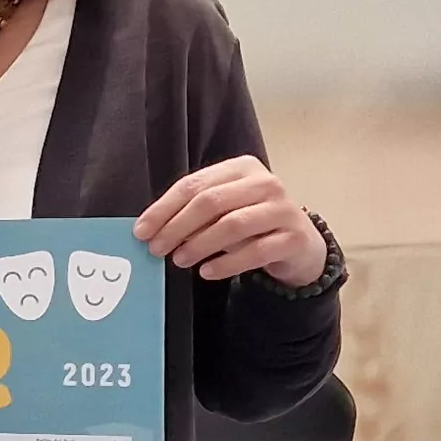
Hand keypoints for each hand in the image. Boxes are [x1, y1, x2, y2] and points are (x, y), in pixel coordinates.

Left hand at [134, 157, 325, 283]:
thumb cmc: (252, 223)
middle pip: (211, 202)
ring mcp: (282, 209)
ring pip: (232, 225)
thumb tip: (151, 229)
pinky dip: (226, 263)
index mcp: (242, 168)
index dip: (163, 209)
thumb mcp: (224, 210)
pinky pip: (255, 251)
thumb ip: (194, 212)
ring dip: (199, 244)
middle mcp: (265, 182)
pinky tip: (207, 272)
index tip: (141, 231)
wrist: (298, 244)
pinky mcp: (293, 238)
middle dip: (177, 227)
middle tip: (157, 248)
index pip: (194, 184)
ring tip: (179, 260)